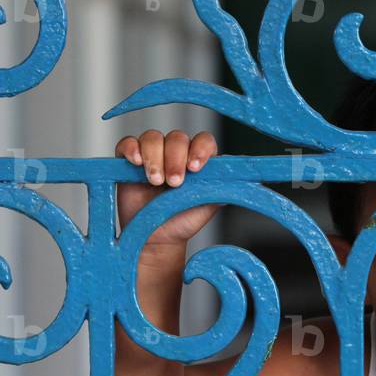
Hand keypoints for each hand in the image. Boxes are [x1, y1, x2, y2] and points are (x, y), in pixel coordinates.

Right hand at [116, 129, 220, 246]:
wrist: (157, 237)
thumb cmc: (184, 220)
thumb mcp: (207, 205)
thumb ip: (223, 188)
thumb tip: (247, 177)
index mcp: (199, 158)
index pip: (204, 140)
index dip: (200, 150)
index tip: (195, 168)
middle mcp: (177, 151)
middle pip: (177, 138)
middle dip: (175, 159)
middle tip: (174, 183)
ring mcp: (153, 153)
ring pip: (153, 138)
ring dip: (155, 158)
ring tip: (156, 181)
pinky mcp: (129, 158)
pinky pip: (128, 143)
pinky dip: (131, 149)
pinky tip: (136, 163)